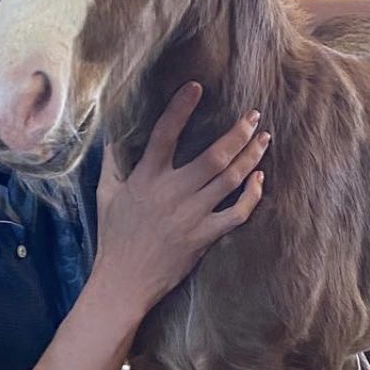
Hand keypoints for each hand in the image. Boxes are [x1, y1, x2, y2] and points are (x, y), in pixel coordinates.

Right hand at [92, 81, 268, 319]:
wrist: (123, 282)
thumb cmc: (113, 237)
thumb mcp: (106, 195)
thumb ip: (112, 164)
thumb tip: (113, 136)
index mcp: (146, 178)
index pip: (164, 134)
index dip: (181, 108)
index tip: (196, 87)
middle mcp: (171, 193)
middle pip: (214, 155)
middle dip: (238, 132)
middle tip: (253, 115)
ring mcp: (191, 215)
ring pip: (230, 179)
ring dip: (251, 155)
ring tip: (263, 139)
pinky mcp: (204, 237)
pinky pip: (237, 213)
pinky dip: (252, 195)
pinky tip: (259, 178)